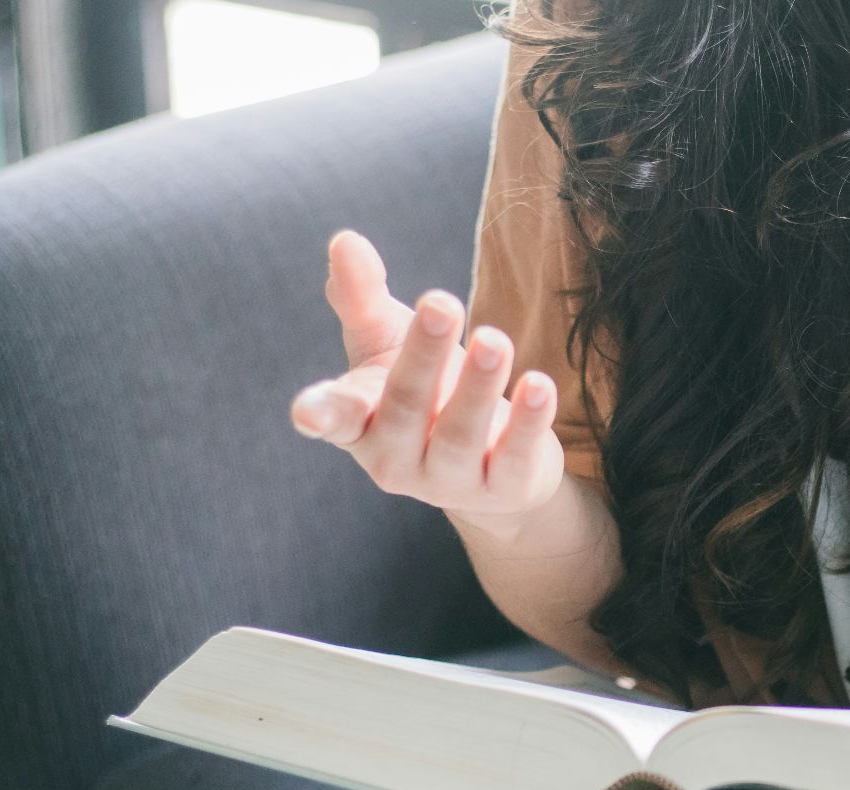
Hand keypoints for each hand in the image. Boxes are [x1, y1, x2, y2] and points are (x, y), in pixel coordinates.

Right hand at [290, 229, 565, 536]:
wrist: (489, 460)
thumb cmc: (424, 389)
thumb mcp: (387, 342)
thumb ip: (362, 297)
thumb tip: (345, 241)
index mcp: (359, 423)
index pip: (338, 417)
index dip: (322, 413)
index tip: (309, 410)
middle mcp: (396, 458)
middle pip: (406, 406)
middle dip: (424, 356)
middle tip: (441, 303)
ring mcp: (449, 481)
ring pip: (461, 435)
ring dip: (478, 386)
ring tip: (494, 339)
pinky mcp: (503, 489)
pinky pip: (514, 457)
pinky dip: (528, 422)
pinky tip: (540, 384)